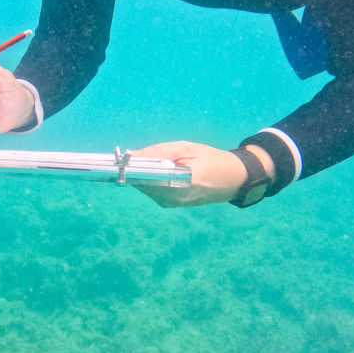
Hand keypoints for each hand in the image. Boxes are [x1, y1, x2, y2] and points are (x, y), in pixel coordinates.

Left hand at [129, 141, 249, 206]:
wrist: (232, 180)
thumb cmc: (211, 160)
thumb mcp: (187, 148)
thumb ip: (161, 152)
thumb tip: (135, 155)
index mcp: (184, 182)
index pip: (150, 176)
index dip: (133, 167)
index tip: (121, 158)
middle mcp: (175, 197)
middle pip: (143, 183)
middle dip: (134, 169)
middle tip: (127, 156)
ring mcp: (172, 203)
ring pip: (144, 187)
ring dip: (140, 173)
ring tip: (140, 160)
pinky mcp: (170, 204)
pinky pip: (151, 190)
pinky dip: (147, 179)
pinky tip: (152, 169)